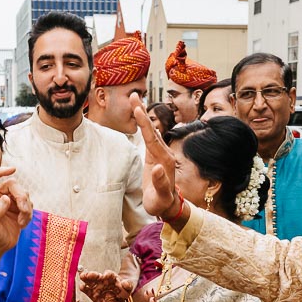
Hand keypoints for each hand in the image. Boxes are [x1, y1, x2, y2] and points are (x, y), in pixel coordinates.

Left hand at [0, 165, 32, 265]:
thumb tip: (6, 197)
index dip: (0, 171)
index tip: (13, 170)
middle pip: (13, 184)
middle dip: (21, 196)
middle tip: (24, 210)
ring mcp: (9, 201)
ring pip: (24, 194)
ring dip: (26, 208)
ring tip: (21, 222)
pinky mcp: (19, 208)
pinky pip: (29, 204)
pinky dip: (29, 214)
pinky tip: (22, 224)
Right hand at [80, 269, 133, 301]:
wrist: (118, 301)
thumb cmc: (122, 292)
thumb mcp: (128, 288)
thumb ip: (128, 285)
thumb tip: (125, 283)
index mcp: (111, 277)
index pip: (109, 274)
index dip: (108, 274)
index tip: (106, 275)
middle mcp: (102, 280)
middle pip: (97, 276)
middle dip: (93, 274)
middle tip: (89, 274)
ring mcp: (97, 287)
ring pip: (90, 281)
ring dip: (86, 279)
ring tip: (82, 276)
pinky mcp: (93, 294)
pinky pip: (88, 291)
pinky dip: (84, 289)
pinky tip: (82, 286)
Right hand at [133, 104, 179, 221]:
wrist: (168, 206)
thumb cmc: (162, 203)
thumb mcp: (160, 196)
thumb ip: (160, 182)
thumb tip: (157, 168)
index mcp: (164, 159)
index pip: (152, 138)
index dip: (144, 123)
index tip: (137, 109)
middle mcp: (164, 153)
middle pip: (151, 129)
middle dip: (142, 112)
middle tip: (133, 95)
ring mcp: (160, 153)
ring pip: (150, 130)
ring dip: (142, 115)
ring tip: (135, 100)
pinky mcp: (155, 155)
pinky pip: (149, 136)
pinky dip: (143, 124)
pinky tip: (140, 116)